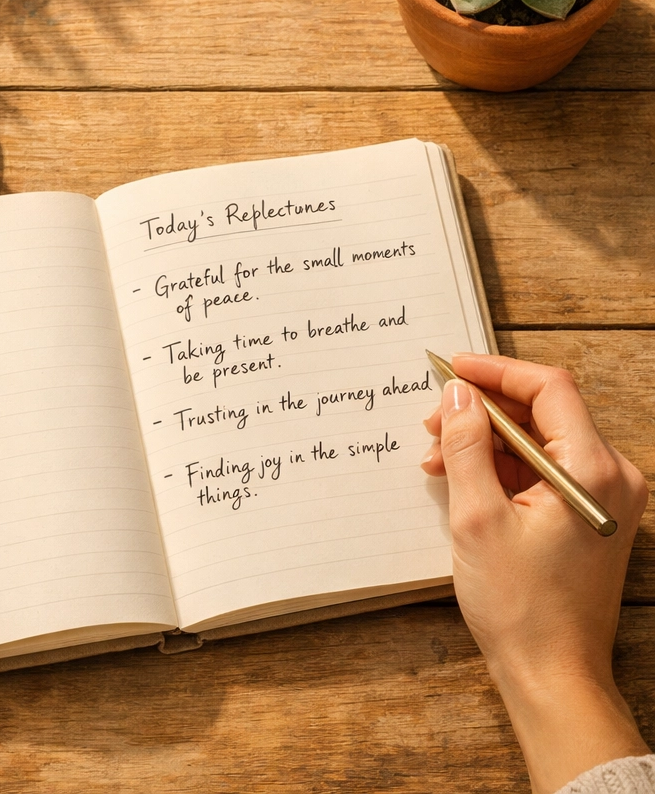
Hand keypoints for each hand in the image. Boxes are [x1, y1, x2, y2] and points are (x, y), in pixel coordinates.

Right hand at [422, 354, 649, 792]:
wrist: (552, 673)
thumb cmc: (521, 606)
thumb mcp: (477, 516)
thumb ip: (466, 445)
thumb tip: (456, 394)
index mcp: (592, 471)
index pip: (549, 388)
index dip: (495, 371)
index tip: (453, 369)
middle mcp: (610, 477)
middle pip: (543, 412)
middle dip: (483, 411)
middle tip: (433, 421)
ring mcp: (602, 497)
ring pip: (539, 440)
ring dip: (486, 440)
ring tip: (438, 457)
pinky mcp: (588, 515)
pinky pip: (542, 469)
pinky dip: (501, 467)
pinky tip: (462, 479)